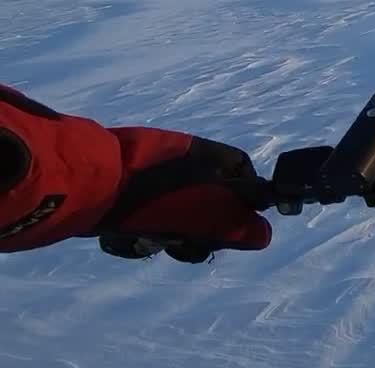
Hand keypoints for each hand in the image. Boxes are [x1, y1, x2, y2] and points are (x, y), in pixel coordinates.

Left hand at [95, 129, 271, 262]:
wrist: (85, 185)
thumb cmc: (151, 191)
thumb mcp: (198, 209)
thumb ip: (233, 222)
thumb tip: (263, 235)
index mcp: (207, 155)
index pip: (242, 172)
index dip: (245, 200)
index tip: (237, 225)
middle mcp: (184, 163)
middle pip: (210, 201)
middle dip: (201, 230)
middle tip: (188, 244)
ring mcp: (155, 178)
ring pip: (177, 216)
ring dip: (170, 237)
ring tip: (151, 241)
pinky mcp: (128, 195)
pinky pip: (148, 219)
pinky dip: (142, 236)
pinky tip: (128, 241)